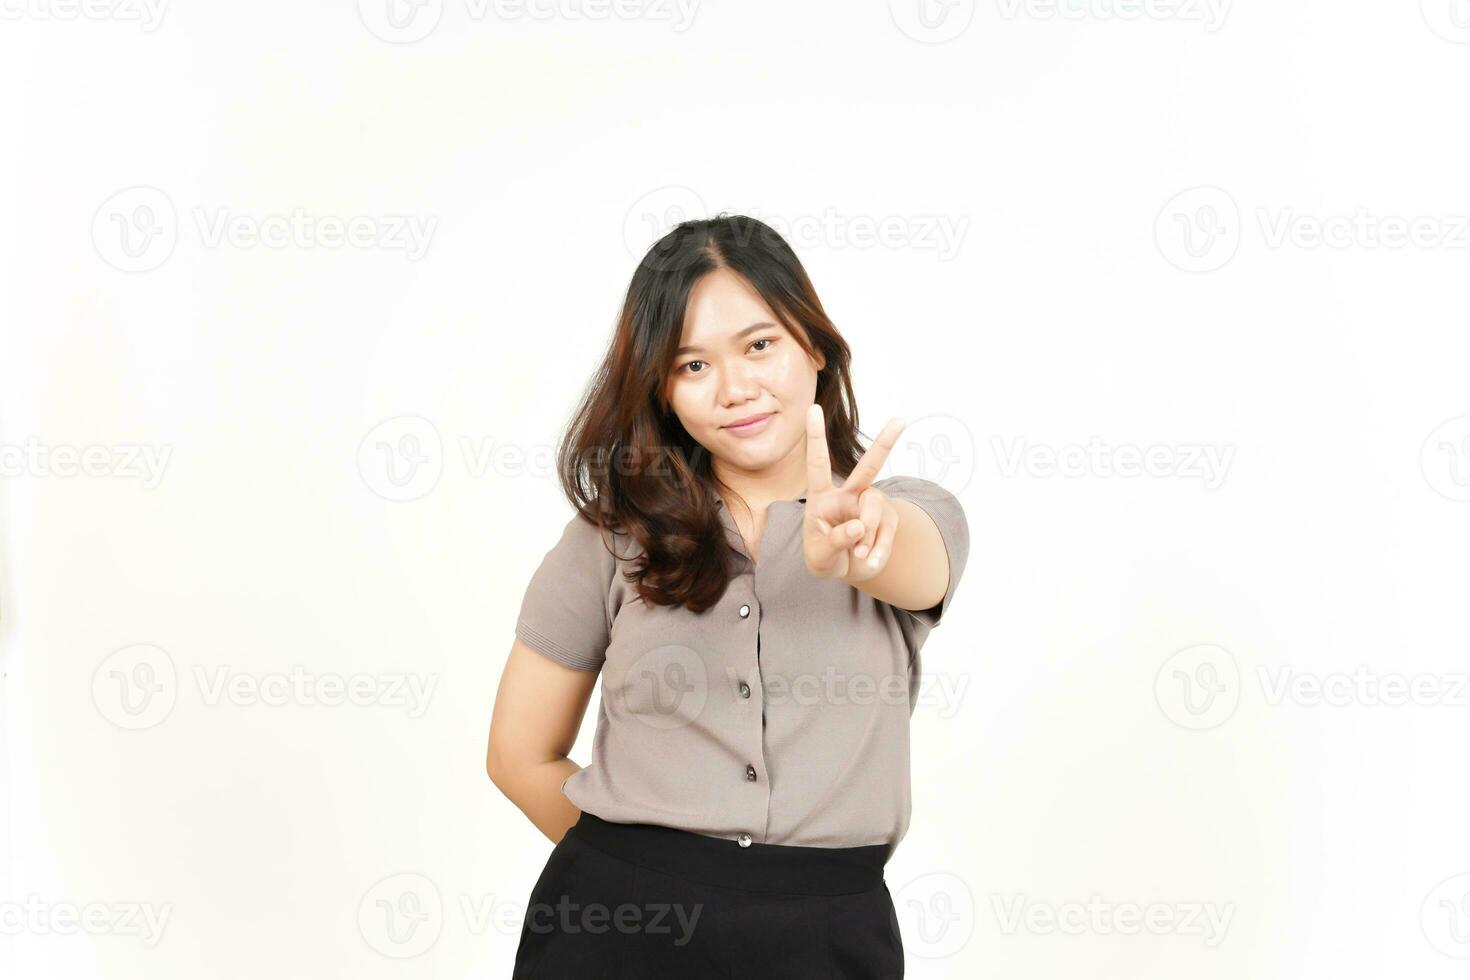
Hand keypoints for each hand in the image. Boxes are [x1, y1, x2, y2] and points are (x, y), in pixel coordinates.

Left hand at [802, 404, 906, 582]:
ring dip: (867, 536)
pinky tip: (870, 561)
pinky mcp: (888, 519)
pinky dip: (878, 550)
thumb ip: (834, 541)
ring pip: (874, 510)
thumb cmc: (825, 556)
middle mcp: (849, 494)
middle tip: (900, 419)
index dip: (816, 437)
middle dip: (884, 443)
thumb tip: (858, 527)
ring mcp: (871, 504)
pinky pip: (887, 531)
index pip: (818, 464)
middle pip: (868, 467)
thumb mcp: (820, 556)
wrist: (847, 569)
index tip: (813, 408)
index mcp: (822, 497)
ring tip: (859, 556)